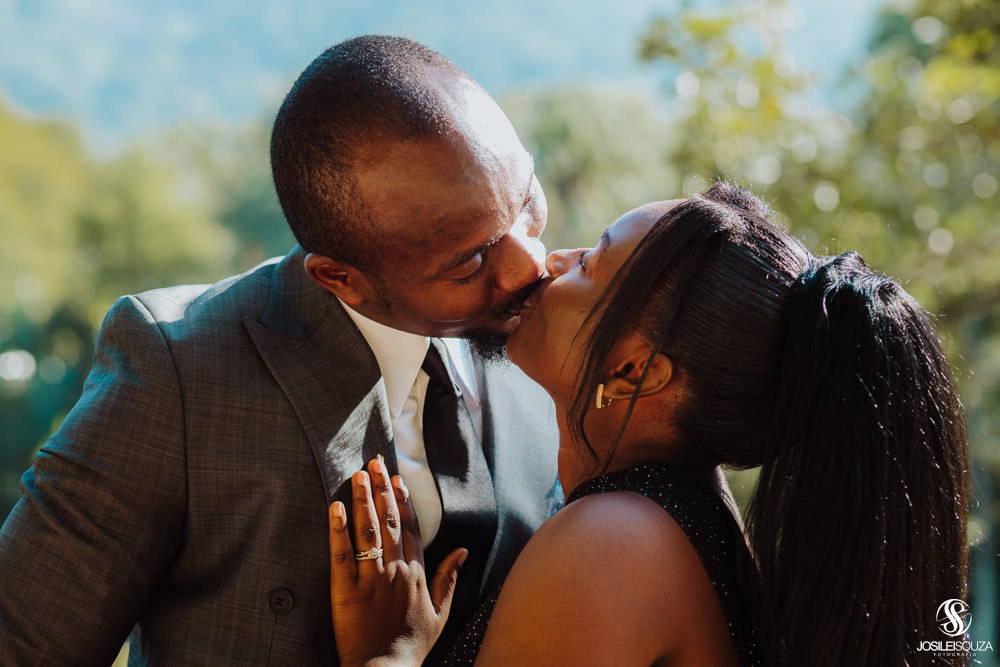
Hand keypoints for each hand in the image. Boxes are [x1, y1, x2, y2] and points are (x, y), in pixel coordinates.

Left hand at [328, 457, 467, 666]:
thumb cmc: (412, 645)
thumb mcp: (440, 613)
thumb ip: (450, 578)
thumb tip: (462, 551)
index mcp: (417, 574)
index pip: (409, 528)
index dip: (402, 500)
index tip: (396, 478)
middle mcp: (395, 571)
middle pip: (388, 522)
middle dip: (381, 489)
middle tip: (374, 463)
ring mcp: (371, 580)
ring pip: (368, 532)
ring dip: (363, 500)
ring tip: (358, 475)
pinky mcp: (346, 592)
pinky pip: (341, 555)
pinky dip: (338, 530)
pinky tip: (336, 507)